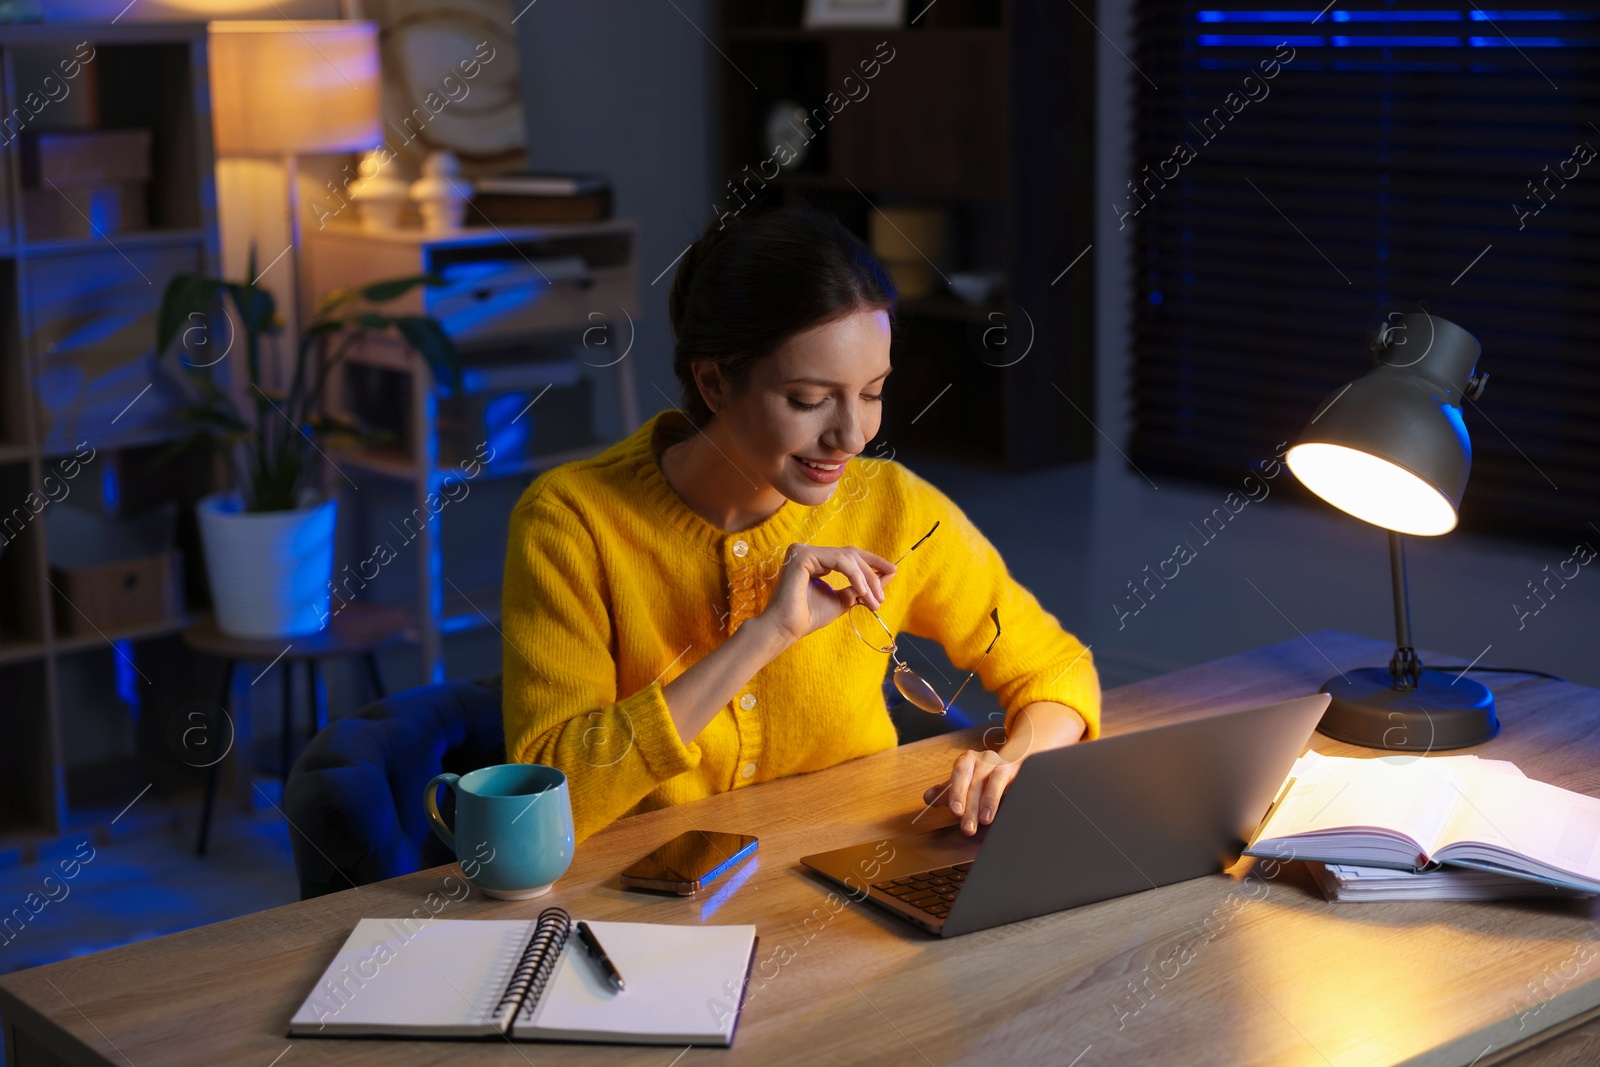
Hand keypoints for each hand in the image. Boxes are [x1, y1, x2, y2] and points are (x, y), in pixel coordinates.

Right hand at [758, 543, 894, 645]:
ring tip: (874, 600)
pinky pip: (839, 560)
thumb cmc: (808, 617)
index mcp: (814, 560)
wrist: (786, 629)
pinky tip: (862, 591)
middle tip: (881, 597)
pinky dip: (855, 575)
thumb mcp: (841, 600)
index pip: (848, 555)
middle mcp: (807, 552)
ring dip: (866, 579)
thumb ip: (858, 588)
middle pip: (851, 555)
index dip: (872, 562)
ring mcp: (803, 551)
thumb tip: (885, 576)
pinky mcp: (803, 555)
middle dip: (871, 574)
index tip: (892, 571)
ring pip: (847, 557)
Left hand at [922, 749, 1019, 835]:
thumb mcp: (962, 782)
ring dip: (990, 802)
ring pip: (996, 780)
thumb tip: (928, 798)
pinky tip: (1008, 810)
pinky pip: (1016, 783)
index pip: (960, 773)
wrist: (1012, 762)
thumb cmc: (981, 776)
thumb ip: (945, 792)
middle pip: (977, 782)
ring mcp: (1003, 764)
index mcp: (967, 760)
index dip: (957, 792)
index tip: (955, 811)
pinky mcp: (1020, 772)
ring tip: (985, 820)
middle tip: (968, 828)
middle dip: (971, 807)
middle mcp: (985, 759)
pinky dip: (1010, 797)